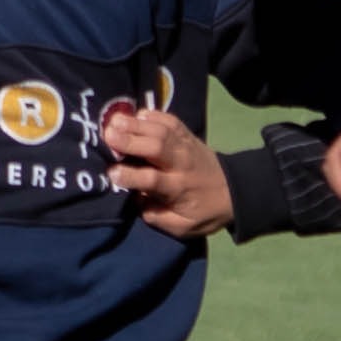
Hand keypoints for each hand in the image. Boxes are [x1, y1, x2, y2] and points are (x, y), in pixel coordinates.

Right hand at [104, 106, 232, 237]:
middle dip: (131, 140)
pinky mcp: (187, 134)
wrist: (234, 190)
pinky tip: (136, 114)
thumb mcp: (183, 226)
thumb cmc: (203, 210)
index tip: (111, 173)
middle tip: (107, 134)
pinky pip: (170, 120)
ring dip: (136, 124)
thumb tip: (136, 201)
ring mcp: (185, 145)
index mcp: (178, 188)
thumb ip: (158, 217)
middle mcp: (180, 163)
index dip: (131, 175)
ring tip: (113, 121)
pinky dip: (153, 115)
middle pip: (155, 147)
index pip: (152, 180)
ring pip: (160, 131)